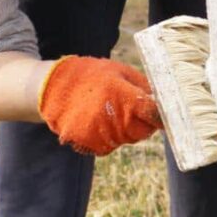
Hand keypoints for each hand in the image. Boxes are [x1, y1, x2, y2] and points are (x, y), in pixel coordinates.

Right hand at [37, 56, 161, 155]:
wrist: (51, 87)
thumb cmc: (90, 75)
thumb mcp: (119, 71)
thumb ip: (143, 86)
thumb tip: (166, 101)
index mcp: (121, 95)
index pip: (152, 113)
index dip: (161, 116)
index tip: (165, 115)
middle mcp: (110, 118)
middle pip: (142, 132)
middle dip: (142, 122)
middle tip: (131, 109)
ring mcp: (98, 134)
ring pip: (126, 140)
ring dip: (124, 129)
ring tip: (110, 111)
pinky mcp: (87, 144)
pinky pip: (109, 146)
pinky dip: (108, 137)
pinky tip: (98, 121)